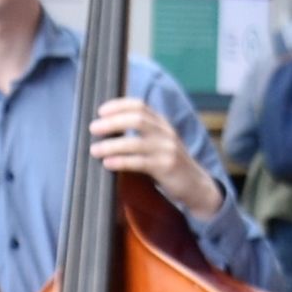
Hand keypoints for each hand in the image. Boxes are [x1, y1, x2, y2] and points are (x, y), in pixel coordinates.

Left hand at [89, 97, 222, 222]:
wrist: (197, 186)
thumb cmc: (172, 164)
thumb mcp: (160, 143)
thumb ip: (143, 133)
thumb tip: (110, 128)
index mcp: (162, 124)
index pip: (140, 106)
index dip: (119, 105)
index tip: (101, 111)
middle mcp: (166, 133)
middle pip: (137, 119)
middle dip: (112, 122)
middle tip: (94, 128)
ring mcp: (167, 150)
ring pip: (136, 142)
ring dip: (112, 145)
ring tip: (95, 150)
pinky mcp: (167, 167)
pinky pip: (140, 162)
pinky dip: (121, 161)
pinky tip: (108, 163)